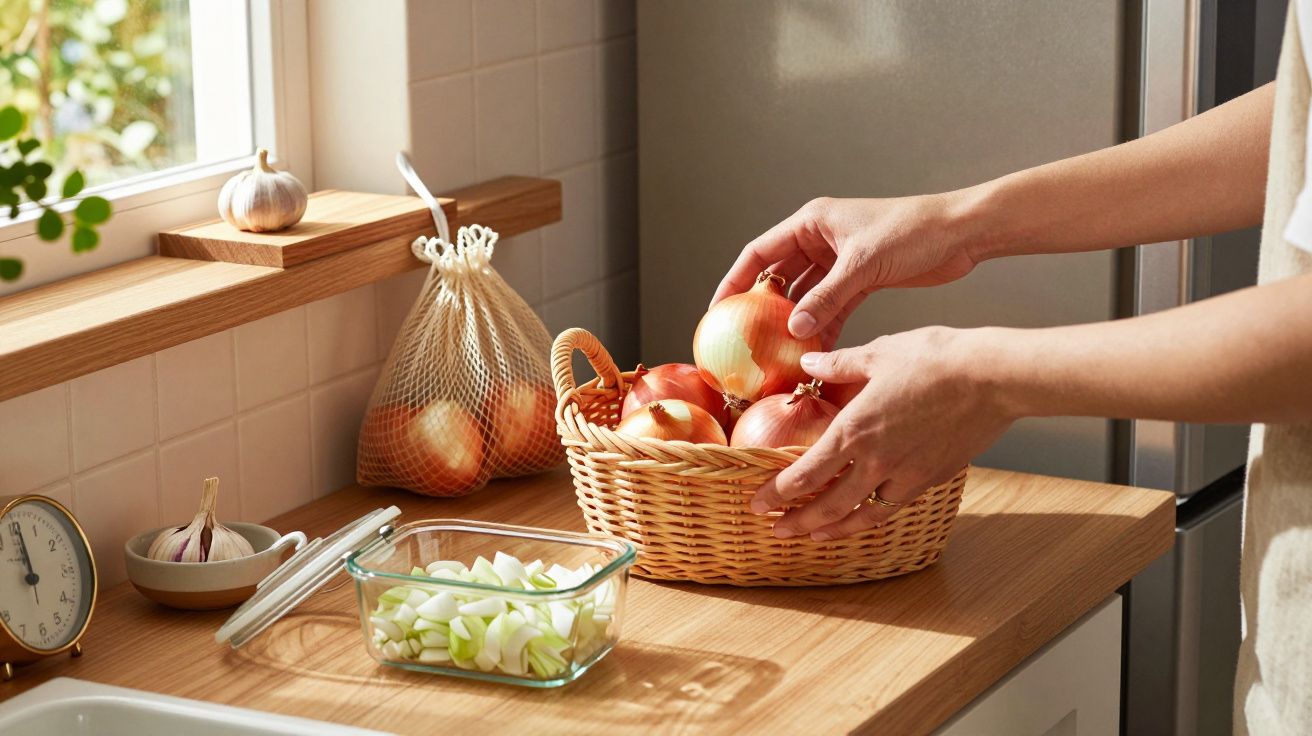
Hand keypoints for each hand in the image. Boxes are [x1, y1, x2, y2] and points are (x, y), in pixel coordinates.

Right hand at [710, 194, 980, 347]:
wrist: (960, 232)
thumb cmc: (912, 232)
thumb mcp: (863, 265)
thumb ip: (827, 298)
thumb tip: (796, 329)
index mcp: (812, 222)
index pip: (760, 252)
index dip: (735, 279)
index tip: (718, 309)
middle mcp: (821, 239)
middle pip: (781, 276)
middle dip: (765, 307)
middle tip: (747, 338)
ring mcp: (840, 260)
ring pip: (808, 295)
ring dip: (797, 322)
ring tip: (781, 351)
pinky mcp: (861, 278)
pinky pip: (833, 306)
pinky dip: (824, 325)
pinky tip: (816, 350)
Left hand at [749, 327, 1014, 540]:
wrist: (992, 378)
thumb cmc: (936, 359)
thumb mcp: (879, 353)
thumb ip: (840, 365)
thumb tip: (810, 364)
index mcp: (853, 430)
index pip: (805, 474)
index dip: (778, 493)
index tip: (759, 503)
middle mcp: (875, 461)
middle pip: (827, 506)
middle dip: (797, 522)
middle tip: (775, 530)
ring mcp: (905, 475)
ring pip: (861, 515)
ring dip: (832, 529)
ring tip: (813, 537)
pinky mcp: (931, 479)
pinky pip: (893, 507)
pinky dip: (871, 518)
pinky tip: (862, 518)